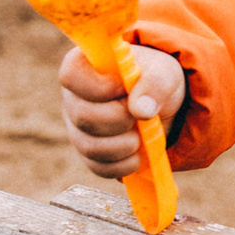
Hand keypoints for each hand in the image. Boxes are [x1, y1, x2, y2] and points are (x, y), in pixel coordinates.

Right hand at [58, 41, 183, 180]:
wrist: (162, 107)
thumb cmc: (154, 80)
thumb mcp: (163, 73)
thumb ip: (155, 84)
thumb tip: (141, 110)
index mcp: (84, 67)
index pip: (70, 76)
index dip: (97, 87)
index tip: (123, 89)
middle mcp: (74, 98)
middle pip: (82, 116)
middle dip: (119, 119)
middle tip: (140, 114)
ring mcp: (78, 128)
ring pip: (88, 145)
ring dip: (123, 144)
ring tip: (141, 134)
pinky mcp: (90, 153)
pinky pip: (99, 166)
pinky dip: (123, 164)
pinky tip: (138, 154)